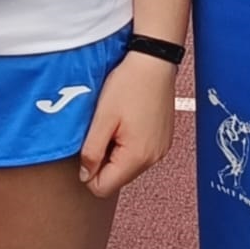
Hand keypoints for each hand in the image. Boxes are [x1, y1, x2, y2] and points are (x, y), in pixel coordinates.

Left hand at [77, 52, 177, 198]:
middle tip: (104, 128)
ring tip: (117, 121)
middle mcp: (153, 159)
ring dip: (117, 150)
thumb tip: (86, 176)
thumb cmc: (129, 85)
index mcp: (137, 157)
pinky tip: (129, 119)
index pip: (103, 188)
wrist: (154, 60)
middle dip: (104, 159)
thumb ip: (91, 152)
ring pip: (128, 165)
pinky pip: (141, 153)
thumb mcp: (102, 118)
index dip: (89, 171)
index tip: (90, 143)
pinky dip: (130, 142)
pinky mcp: (164, 139)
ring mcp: (161, 149)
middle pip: (117, 177)